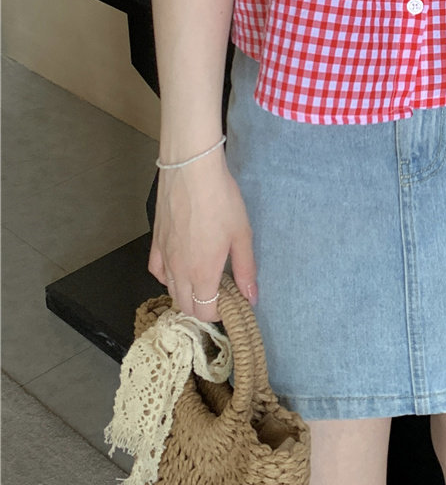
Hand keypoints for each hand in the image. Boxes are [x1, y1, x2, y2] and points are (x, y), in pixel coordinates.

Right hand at [148, 148, 257, 322]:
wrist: (191, 171)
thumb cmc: (221, 201)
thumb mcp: (242, 235)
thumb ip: (246, 270)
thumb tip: (251, 298)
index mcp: (202, 274)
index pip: (205, 312)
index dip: (219, 313)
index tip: (231, 302)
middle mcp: (179, 271)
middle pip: (186, 306)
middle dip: (203, 308)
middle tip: (220, 294)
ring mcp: (164, 257)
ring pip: (170, 291)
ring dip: (186, 294)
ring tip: (203, 281)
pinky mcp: (155, 242)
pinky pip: (156, 271)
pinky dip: (167, 277)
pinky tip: (179, 269)